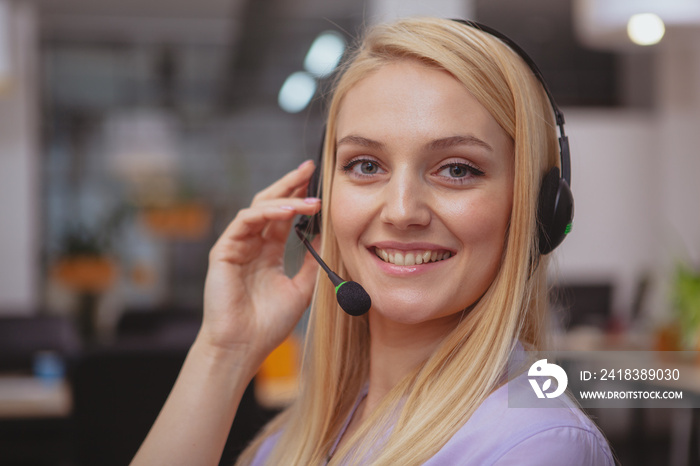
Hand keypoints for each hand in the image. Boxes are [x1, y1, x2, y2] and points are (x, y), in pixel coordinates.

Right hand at [198, 160, 319, 371]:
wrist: (243, 347)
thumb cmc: (268, 324)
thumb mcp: (301, 289)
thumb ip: (313, 262)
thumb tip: (330, 237)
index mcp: (267, 252)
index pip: (284, 216)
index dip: (300, 197)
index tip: (320, 182)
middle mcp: (252, 245)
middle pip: (271, 204)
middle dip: (290, 184)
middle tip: (311, 168)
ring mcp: (236, 246)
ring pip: (259, 208)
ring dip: (285, 199)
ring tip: (310, 198)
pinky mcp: (224, 251)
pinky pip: (245, 222)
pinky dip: (267, 213)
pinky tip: (288, 211)